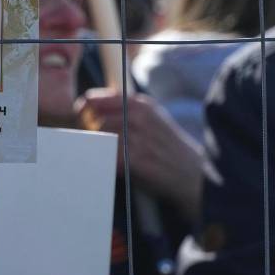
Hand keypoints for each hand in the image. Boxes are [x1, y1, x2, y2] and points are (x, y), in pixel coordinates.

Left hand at [76, 88, 204, 221]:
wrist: (194, 175)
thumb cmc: (166, 148)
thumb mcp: (151, 119)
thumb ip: (124, 112)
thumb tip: (86, 111)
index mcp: (140, 104)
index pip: (93, 99)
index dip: (81, 112)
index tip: (81, 123)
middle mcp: (139, 116)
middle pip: (91, 118)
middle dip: (85, 131)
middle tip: (88, 143)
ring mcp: (137, 137)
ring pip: (97, 136)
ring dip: (93, 146)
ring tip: (101, 155)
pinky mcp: (136, 159)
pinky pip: (106, 155)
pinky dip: (101, 160)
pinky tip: (109, 166)